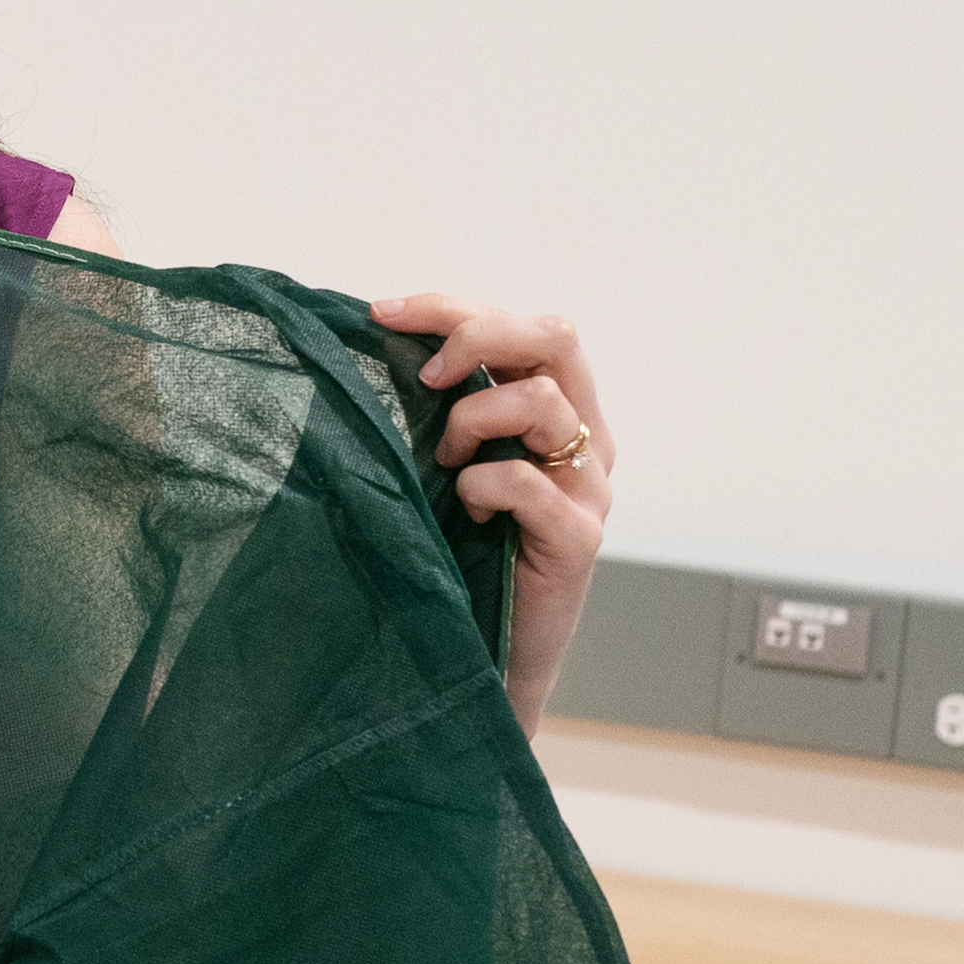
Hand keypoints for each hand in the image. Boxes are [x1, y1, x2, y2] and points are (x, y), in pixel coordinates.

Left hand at [371, 294, 610, 736]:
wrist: (486, 655)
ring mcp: (589, 489)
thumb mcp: (446, 463)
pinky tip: (464, 511)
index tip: (381, 311)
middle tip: (425, 372)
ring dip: (472, 418)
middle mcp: (586, 440)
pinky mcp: (578, 540)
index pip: (525, 326)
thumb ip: (440, 407)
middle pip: (556, 338)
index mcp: (559, 411)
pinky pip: (526, 482)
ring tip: (443, 460)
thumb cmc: (458, 551)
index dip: (454, 308)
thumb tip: (373, 342)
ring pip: (543, 402)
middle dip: (477, 334)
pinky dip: (481, 485)